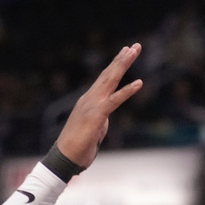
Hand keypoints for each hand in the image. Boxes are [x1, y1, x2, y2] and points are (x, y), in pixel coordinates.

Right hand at [55, 44, 143, 168]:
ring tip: (134, 51)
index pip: (105, 79)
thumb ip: (100, 120)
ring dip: (123, 65)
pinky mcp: (97, 115)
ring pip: (110, 80)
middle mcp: (90, 99)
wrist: (65, 158)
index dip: (115, 66)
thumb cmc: (78, 147)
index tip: (125, 53)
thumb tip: (104, 118)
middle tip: (135, 46)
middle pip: (108, 74)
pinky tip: (139, 83)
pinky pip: (115, 101)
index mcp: (89, 101)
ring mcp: (92, 105)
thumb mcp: (93, 129)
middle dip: (122, 59)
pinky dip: (127, 91)